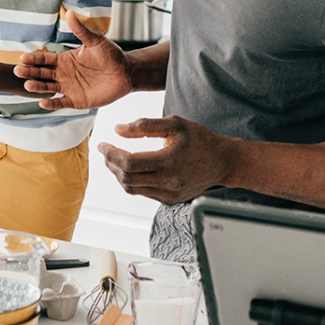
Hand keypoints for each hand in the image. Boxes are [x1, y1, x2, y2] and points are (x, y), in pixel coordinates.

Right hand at [14, 9, 131, 109]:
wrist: (126, 72)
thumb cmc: (111, 54)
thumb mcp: (95, 40)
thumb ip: (80, 30)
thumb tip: (68, 12)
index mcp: (65, 59)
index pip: (44, 59)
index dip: (33, 59)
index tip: (22, 58)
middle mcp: (63, 74)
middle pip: (42, 73)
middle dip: (30, 72)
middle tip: (18, 71)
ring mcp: (69, 87)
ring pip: (48, 87)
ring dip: (37, 87)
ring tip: (28, 85)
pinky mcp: (76, 100)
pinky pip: (61, 102)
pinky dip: (52, 103)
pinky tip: (42, 102)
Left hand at [97, 115, 232, 204]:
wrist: (222, 161)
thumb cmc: (200, 140)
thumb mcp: (174, 124)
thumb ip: (145, 125)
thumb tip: (119, 129)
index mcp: (169, 161)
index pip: (129, 163)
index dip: (111, 154)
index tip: (102, 145)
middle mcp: (168, 181)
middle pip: (126, 178)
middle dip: (111, 163)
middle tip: (105, 151)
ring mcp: (169, 194)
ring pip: (132, 188)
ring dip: (118, 174)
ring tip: (113, 159)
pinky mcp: (169, 200)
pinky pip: (142, 192)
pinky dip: (131, 181)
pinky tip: (130, 169)